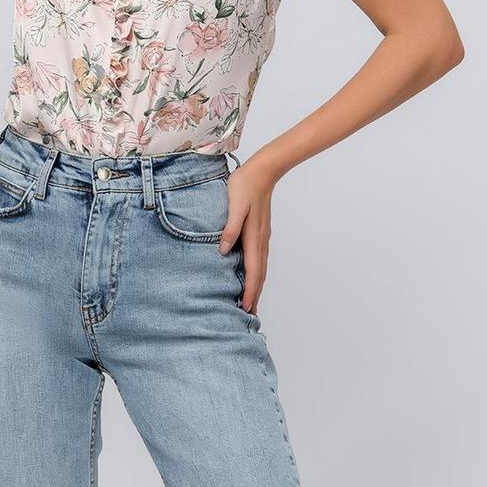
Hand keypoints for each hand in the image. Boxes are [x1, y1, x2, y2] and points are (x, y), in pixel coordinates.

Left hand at [218, 157, 277, 314]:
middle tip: (249, 314)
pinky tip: (251, 274)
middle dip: (255, 295)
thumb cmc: (244, 186)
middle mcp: (261, 240)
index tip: (246, 308)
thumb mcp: (234, 206)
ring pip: (261, 268)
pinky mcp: (260, 232)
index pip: (253, 271)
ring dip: (257, 285)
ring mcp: (262, 237)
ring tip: (251, 301)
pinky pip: (259, 258)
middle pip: (259, 274)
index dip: (250, 291)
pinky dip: (257, 272)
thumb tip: (224, 251)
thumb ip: (230, 228)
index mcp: (254, 237)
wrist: (261, 172)